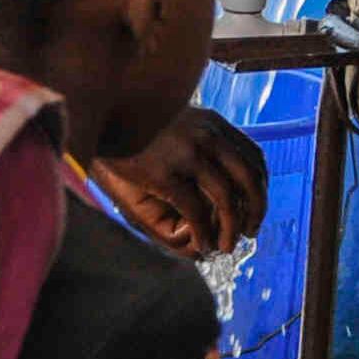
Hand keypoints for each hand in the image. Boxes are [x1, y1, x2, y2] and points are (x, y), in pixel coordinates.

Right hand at [94, 108, 266, 254]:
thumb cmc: (134, 122)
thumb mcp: (176, 119)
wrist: (98, 112)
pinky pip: (195, 212)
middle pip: (249, 180)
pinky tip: (201, 244)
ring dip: (230, 229)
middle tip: (249, 233)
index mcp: (212, 123)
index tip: (255, 206)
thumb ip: (200, 135)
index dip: (260, 188)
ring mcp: (186, 154)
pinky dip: (203, 233)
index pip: (253, 158)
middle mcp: (206, 136)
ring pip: (226, 200)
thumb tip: (221, 159)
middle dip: (255, 211)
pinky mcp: (163, 174)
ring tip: (224, 246)